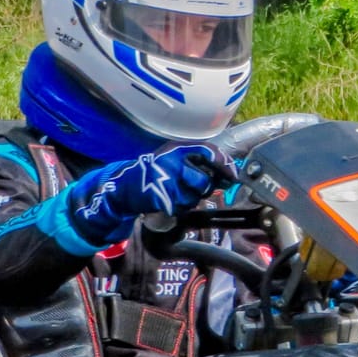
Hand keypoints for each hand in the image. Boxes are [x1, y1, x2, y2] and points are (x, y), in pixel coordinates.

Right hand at [109, 144, 226, 217]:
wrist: (125, 187)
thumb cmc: (155, 173)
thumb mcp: (175, 159)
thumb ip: (200, 164)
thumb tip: (228, 176)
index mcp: (178, 148)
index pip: (210, 152)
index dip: (224, 165)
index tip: (232, 177)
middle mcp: (173, 161)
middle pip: (205, 181)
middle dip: (203, 189)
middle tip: (191, 187)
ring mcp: (167, 180)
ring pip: (194, 197)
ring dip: (189, 199)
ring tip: (175, 192)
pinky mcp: (162, 197)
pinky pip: (182, 207)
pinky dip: (178, 207)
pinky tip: (167, 200)